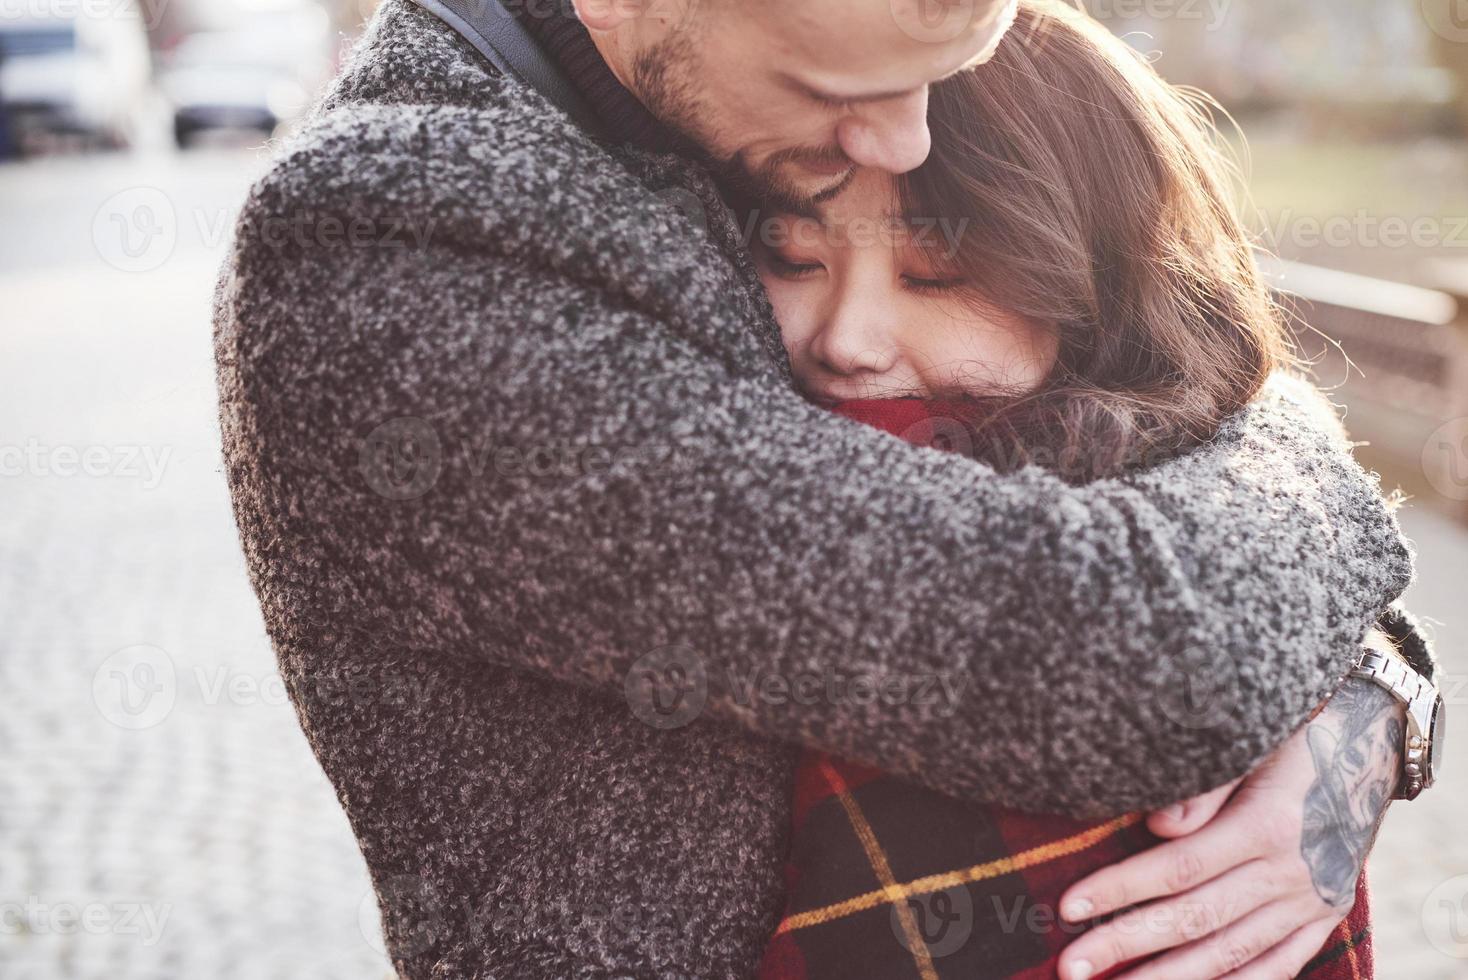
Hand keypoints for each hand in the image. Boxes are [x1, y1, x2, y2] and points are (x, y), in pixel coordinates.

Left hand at [1055, 677, 1403, 979]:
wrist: (1369, 746)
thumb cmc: (1290, 735)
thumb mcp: (1250, 741)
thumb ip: (1204, 786)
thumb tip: (1156, 826)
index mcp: (1267, 825)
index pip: (1179, 868)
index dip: (1121, 889)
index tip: (1069, 906)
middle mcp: (1290, 872)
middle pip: (1195, 919)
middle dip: (1127, 944)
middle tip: (1071, 966)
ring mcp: (1310, 901)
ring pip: (1231, 954)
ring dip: (1169, 978)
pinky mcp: (1324, 917)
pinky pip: (1278, 966)